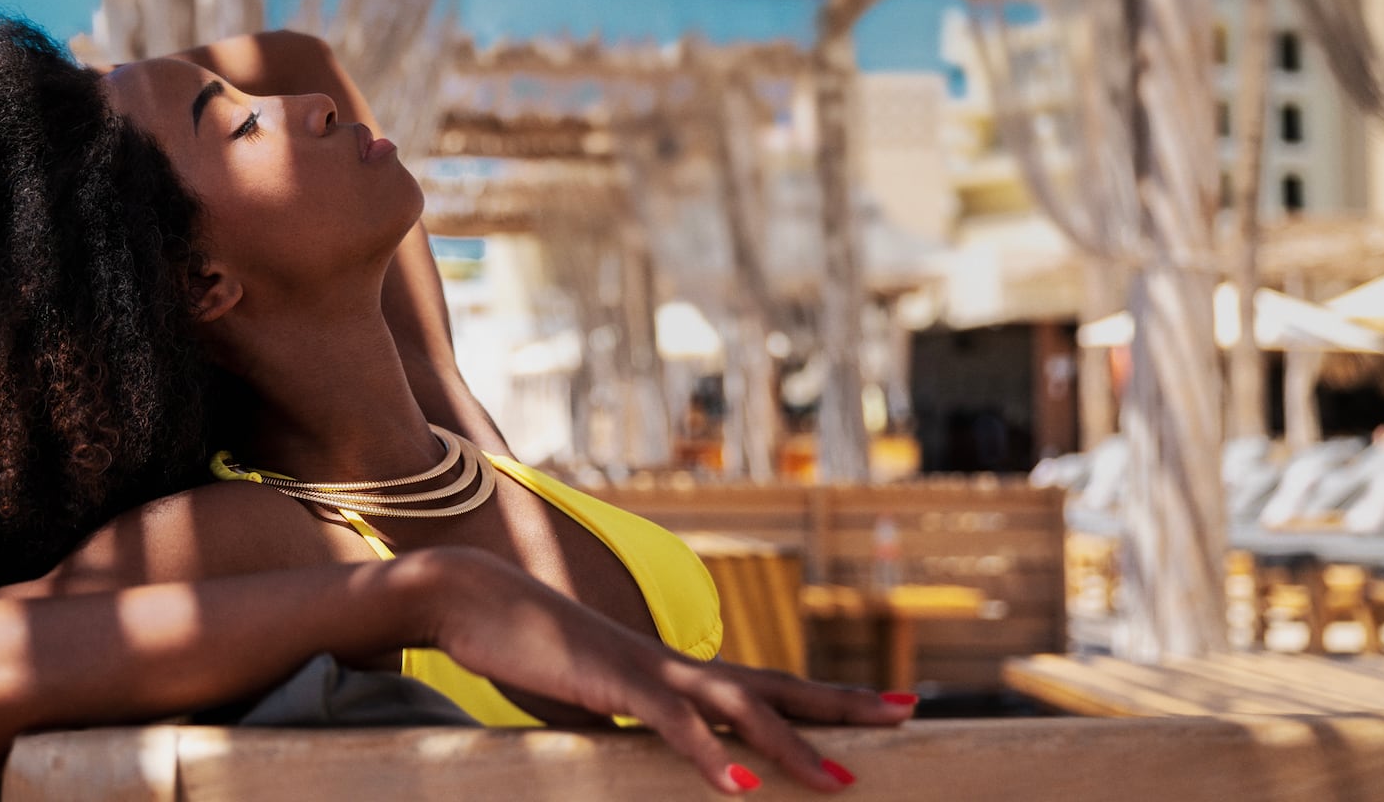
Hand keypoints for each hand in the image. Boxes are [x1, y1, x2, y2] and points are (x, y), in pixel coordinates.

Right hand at [410, 548, 910, 794]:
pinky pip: (673, 725)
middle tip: (908, 715)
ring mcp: (650, 670)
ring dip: (794, 747)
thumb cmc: (528, 650)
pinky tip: (742, 787)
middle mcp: (677, 665)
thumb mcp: (590, 698)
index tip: (886, 707)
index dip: (827, 699)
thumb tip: (642, 745)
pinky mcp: (615, 682)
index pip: (769, 686)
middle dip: (844, 704)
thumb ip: (626, 721)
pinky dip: (711, 756)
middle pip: (778, 685)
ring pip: (741, 707)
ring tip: (841, 783)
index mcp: (677, 671)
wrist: (475, 600)